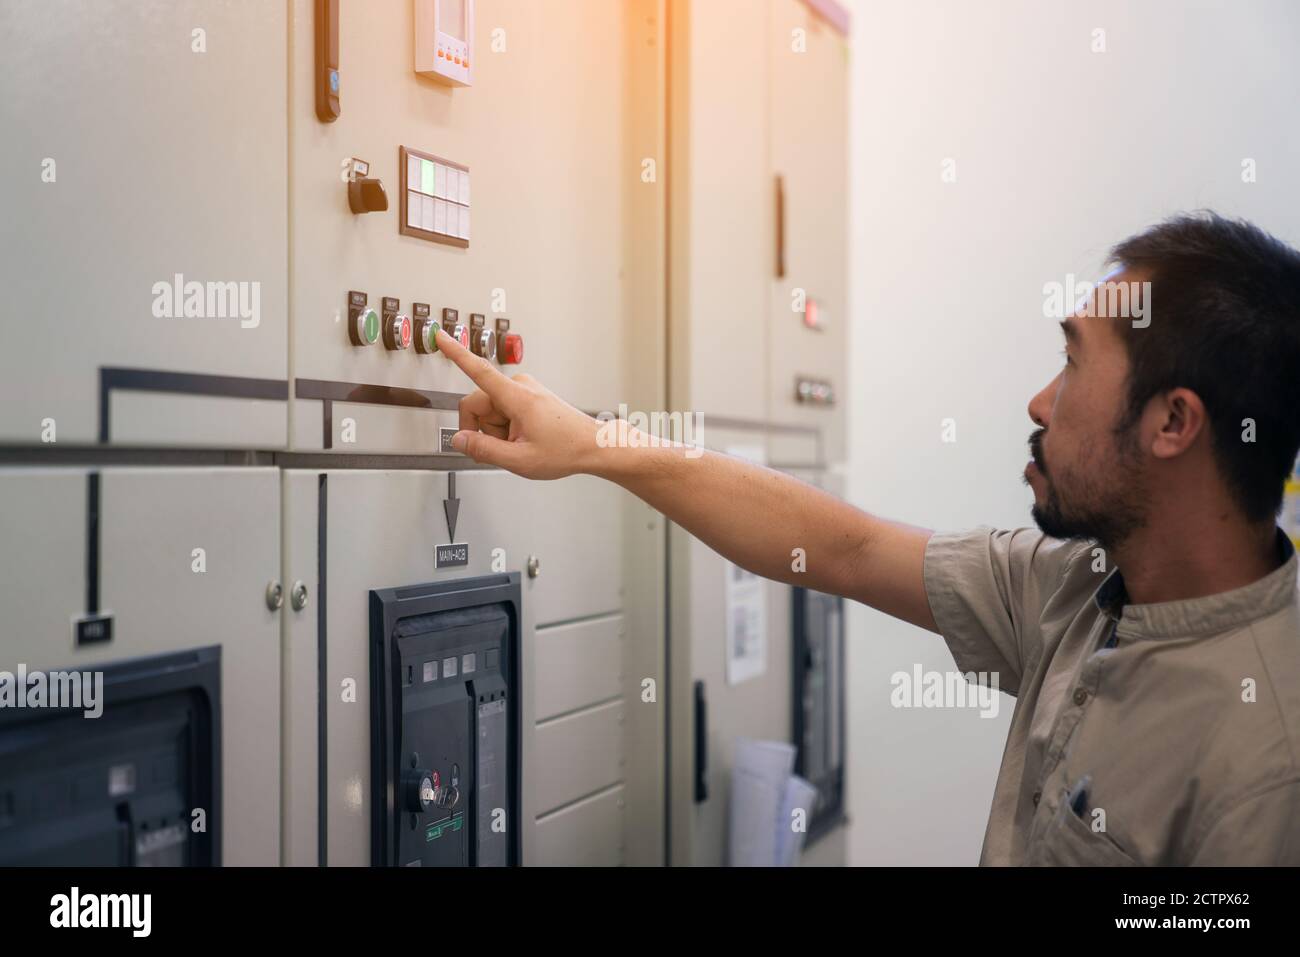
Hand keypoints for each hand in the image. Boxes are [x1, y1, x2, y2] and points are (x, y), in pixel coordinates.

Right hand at [434, 327, 603, 479]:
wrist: (594, 446)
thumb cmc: (566, 450)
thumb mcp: (520, 460)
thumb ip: (484, 450)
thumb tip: (459, 440)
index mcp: (517, 397)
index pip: (478, 369)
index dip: (455, 353)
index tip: (440, 336)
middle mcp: (520, 386)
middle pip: (477, 404)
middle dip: (482, 430)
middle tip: (503, 450)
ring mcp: (525, 389)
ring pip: (489, 411)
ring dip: (496, 432)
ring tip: (520, 444)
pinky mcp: (528, 395)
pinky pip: (502, 410)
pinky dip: (505, 428)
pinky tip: (523, 439)